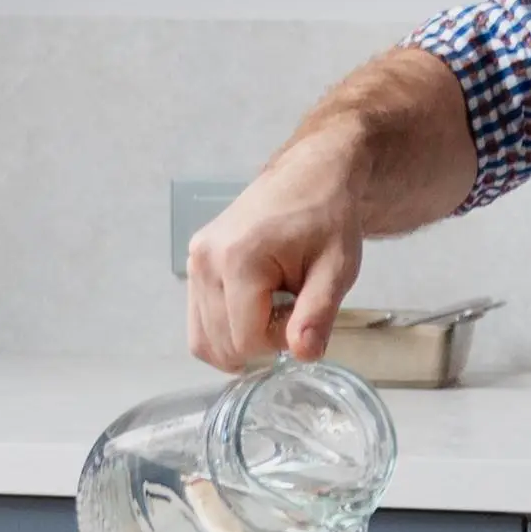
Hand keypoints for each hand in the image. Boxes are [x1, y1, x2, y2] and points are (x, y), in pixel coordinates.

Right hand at [185, 139, 373, 368]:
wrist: (309, 176)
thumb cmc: (327, 219)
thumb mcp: (337, 268)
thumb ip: (318, 314)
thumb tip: (304, 355)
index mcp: (239, 260)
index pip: (247, 341)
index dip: (280, 343)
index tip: (303, 315)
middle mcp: (205, 261)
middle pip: (222, 344)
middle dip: (259, 343)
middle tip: (290, 311)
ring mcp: (194, 261)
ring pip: (204, 339)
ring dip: (241, 338)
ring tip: (273, 306)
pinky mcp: (193, 263)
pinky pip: (199, 322)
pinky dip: (227, 329)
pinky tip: (256, 306)